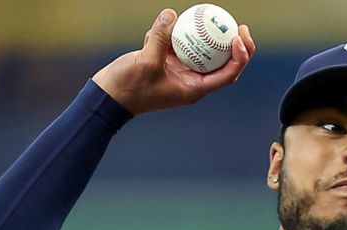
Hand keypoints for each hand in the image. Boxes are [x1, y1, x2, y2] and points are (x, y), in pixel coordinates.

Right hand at [92, 8, 255, 114]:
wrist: (107, 98)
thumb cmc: (128, 88)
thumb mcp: (145, 61)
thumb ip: (161, 38)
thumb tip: (171, 14)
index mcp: (194, 89)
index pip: (228, 74)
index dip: (240, 57)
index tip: (240, 38)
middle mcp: (191, 82)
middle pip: (221, 63)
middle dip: (233, 46)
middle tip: (239, 26)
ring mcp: (179, 73)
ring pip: (201, 53)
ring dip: (205, 37)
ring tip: (212, 17)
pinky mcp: (166, 64)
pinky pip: (178, 46)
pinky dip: (176, 34)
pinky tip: (168, 23)